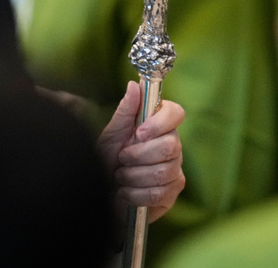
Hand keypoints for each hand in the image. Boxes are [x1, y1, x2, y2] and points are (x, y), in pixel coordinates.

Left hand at [97, 81, 184, 221]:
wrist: (101, 189)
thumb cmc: (107, 158)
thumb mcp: (111, 133)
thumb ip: (125, 111)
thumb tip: (134, 84)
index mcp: (158, 125)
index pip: (176, 112)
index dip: (160, 123)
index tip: (138, 133)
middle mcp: (172, 145)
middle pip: (170, 146)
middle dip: (138, 155)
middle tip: (121, 158)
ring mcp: (175, 170)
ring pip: (163, 172)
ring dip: (132, 176)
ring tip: (120, 175)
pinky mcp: (171, 193)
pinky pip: (159, 193)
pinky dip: (135, 193)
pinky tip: (124, 191)